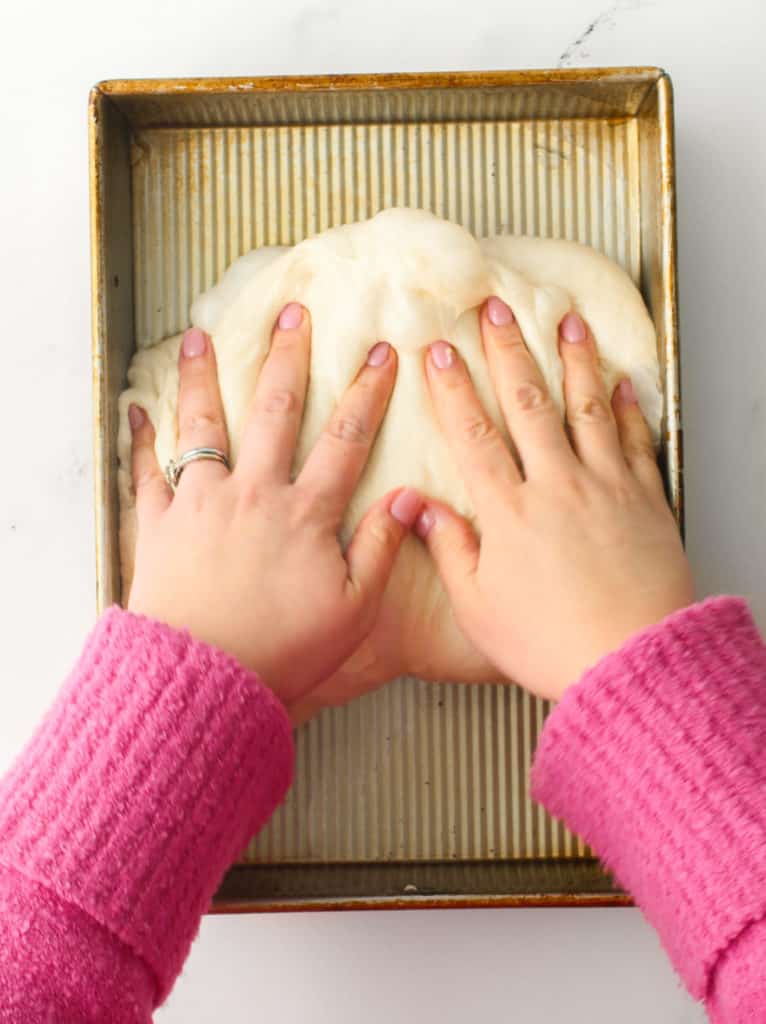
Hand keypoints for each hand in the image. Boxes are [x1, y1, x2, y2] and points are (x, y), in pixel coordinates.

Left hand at [127, 304, 422, 709]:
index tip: (381, 353)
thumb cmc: (283, 650)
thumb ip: (382, 547)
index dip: (368, 391)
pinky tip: (136, 411)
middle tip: (292, 313)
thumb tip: (408, 496)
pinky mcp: (159, 526)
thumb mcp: (354, 609)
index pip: (346, 437)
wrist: (204, 680)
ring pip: (203, 426)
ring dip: (203, 376)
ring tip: (199, 337)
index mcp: (305, 513)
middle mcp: (253, 494)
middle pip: (274, 411)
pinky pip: (146, 473)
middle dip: (287, 357)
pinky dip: (140, 440)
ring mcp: (201, 504)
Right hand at [417, 298, 693, 700]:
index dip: (453, 388)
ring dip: (573, 361)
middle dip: (508, 351)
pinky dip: (627, 409)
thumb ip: (448, 549)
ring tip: (566, 322)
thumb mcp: (478, 607)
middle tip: (496, 309)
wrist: (629, 662)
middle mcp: (556, 487)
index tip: (440, 351)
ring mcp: (605, 488)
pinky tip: (622, 385)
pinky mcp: (645, 501)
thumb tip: (417, 506)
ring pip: (585, 409)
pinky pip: (635, 442)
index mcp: (509, 513)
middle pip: (527, 404)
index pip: (473, 435)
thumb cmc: (550, 643)